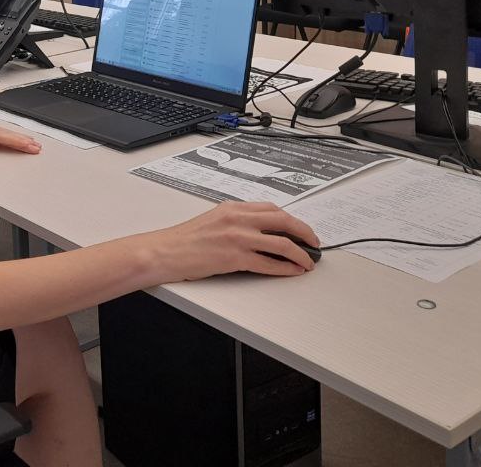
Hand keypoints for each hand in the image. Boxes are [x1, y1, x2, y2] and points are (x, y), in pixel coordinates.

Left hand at [0, 105, 40, 156]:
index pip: (1, 137)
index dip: (16, 142)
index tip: (28, 146)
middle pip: (7, 134)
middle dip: (23, 141)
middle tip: (37, 148)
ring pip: (6, 133)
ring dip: (20, 138)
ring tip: (33, 144)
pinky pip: (2, 133)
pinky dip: (12, 136)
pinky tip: (17, 139)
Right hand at [150, 202, 320, 279]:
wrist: (165, 251)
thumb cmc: (185, 240)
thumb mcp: (212, 220)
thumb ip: (235, 221)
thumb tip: (259, 232)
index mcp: (232, 208)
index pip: (270, 209)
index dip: (291, 219)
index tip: (300, 228)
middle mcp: (237, 218)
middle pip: (282, 220)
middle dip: (304, 232)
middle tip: (314, 243)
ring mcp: (237, 237)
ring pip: (281, 243)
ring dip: (300, 253)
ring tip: (308, 262)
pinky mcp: (235, 257)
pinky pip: (268, 263)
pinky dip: (285, 268)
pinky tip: (292, 271)